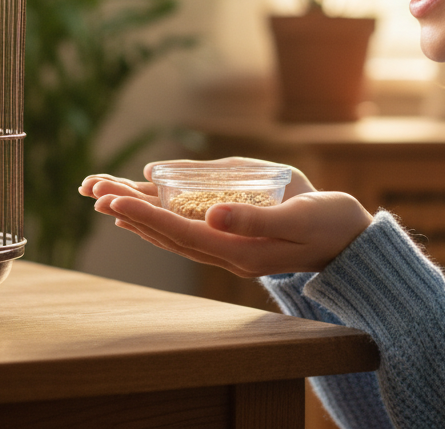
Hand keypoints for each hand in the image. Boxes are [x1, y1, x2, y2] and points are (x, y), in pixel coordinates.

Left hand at [78, 158, 373, 276]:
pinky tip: (144, 209)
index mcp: (240, 250)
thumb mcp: (298, 217)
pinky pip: (187, 230)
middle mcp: (228, 254)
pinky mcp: (234, 240)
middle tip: (93, 191)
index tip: (114, 200)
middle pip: (167, 233)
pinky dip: (160, 219)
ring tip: (103, 197)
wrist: (351, 241)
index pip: (181, 231)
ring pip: (172, 233)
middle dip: (130, 211)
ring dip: (138, 215)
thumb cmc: (330, 223)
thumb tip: (212, 214)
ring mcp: (229, 249)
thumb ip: (255, 219)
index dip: (145, 214)